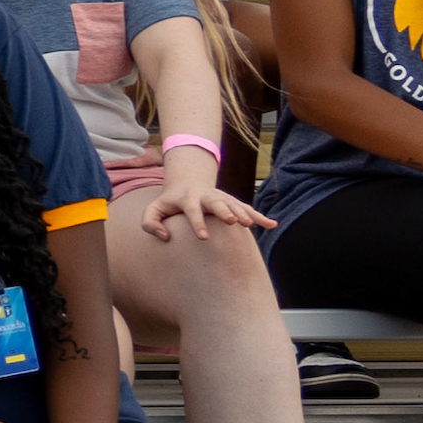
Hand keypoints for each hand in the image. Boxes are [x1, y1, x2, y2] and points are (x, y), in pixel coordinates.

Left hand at [129, 149, 270, 241]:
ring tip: (251, 224)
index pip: (192, 210)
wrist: (187, 184)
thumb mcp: (153, 210)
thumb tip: (165, 236)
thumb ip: (150, 223)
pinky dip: (260, 216)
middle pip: (217, 203)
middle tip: (233, 222)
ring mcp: (221, 197)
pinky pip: (248, 208)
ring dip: (244, 213)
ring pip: (235, 204)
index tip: (204, 238)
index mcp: (187, 198)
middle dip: (225, 211)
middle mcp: (206, 196)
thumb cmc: (169, 203)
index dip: (198, 223)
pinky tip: (272, 225)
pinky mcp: (232, 201)